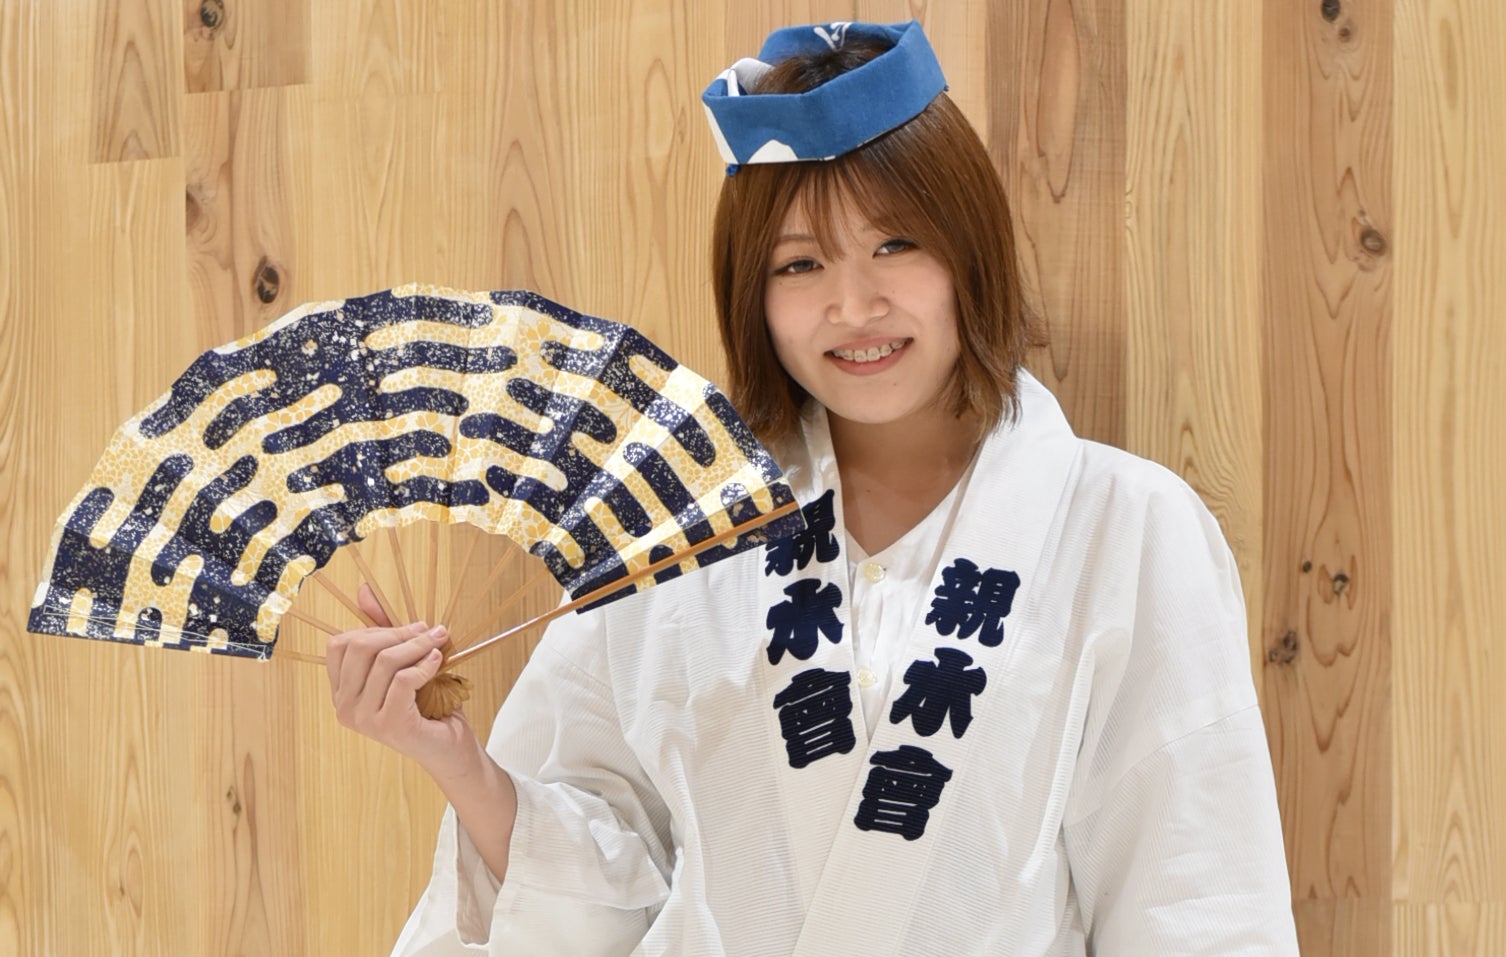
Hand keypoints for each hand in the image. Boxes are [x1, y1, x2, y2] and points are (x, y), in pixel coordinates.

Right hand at [326, 584, 480, 779]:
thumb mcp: (403, 661)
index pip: (339, 644)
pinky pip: (402, 680)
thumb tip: (363, 590)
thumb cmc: (426, 703)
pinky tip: (438, 662)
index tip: (408, 628)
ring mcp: (364, 719)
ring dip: (418, 645)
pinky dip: (424, 665)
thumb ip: (383, 629)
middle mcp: (344, 707)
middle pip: (360, 648)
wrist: (449, 746)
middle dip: (399, 632)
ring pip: (384, 662)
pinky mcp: (389, 725)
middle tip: (430, 631)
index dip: (374, 628)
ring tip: (440, 642)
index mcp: (341, 691)